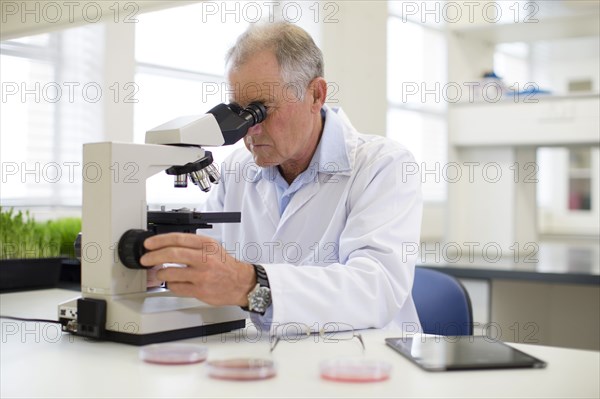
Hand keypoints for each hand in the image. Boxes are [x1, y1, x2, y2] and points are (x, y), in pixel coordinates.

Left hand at [139, 233, 255, 306]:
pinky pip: (176, 287)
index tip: (149, 244)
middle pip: (172, 254)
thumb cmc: (225, 266)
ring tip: (159, 273)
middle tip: (145, 259)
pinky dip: (171, 284)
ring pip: (171, 273)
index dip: (160, 241)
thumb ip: (192, 245)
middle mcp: (205, 259)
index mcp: (207, 245)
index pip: (178, 239)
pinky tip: (174, 282)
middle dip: (153, 256)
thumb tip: (166, 246)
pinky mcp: (200, 290)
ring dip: (160, 273)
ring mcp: (202, 276)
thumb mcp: (213, 248)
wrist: (241, 283)